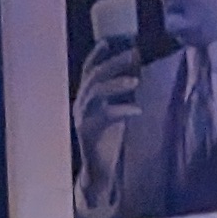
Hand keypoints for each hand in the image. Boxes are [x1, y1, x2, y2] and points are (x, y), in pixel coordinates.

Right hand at [71, 21, 140, 216]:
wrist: (98, 175)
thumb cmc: (108, 145)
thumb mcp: (115, 115)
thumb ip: (119, 97)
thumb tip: (136, 74)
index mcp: (84, 99)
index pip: (88, 71)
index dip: (96, 55)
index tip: (108, 42)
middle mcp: (79, 105)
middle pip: (94, 76)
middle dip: (114, 63)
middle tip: (133, 54)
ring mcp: (81, 117)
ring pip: (96, 91)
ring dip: (117, 83)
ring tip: (136, 81)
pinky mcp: (87, 132)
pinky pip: (105, 115)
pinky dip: (122, 110)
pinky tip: (137, 110)